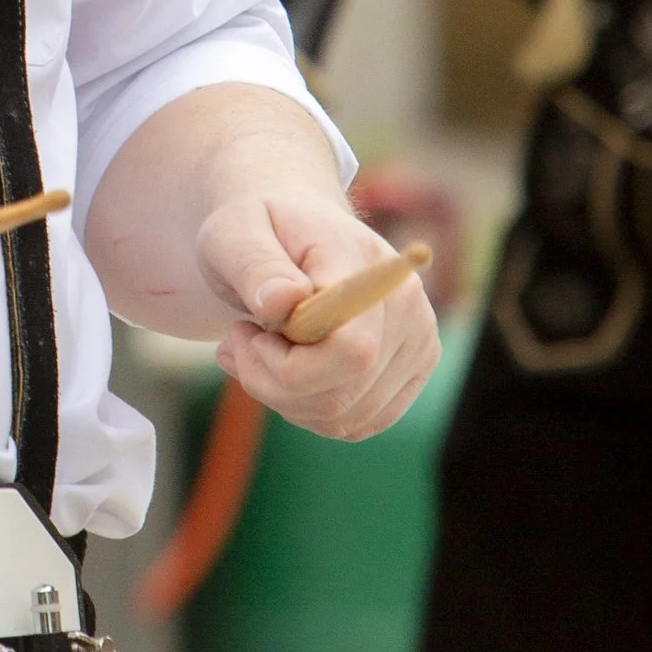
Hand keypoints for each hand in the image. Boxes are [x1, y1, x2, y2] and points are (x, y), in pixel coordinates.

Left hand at [198, 189, 438, 440]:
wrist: (294, 227)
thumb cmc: (260, 228)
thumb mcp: (233, 234)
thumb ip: (255, 266)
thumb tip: (285, 302)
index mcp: (365, 265)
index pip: (350, 352)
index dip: (285, 365)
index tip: (244, 329)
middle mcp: (407, 307)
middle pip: (342, 397)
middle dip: (271, 384)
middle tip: (238, 342)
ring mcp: (417, 343)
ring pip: (345, 419)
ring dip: (285, 399)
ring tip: (256, 349)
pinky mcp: (411, 371)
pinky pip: (355, 423)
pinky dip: (308, 409)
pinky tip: (284, 369)